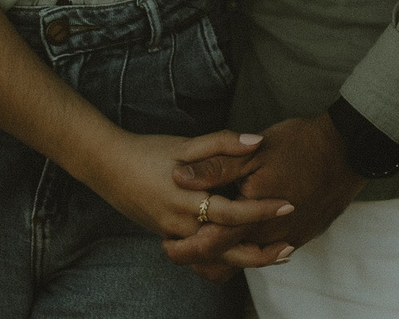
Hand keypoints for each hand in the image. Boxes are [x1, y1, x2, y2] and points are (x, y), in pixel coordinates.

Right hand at [85, 129, 294, 242]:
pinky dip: (224, 255)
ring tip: (275, 254)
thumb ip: (222, 142)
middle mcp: (181, 224)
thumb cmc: (148, 151)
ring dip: (246, 257)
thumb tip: (257, 141)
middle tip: (290, 247)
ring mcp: (173, 235)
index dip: (261, 210)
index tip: (288, 205)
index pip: (231, 212)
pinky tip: (243, 250)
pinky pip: (200, 253)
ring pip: (214, 256)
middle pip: (226, 248)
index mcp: (187, 199)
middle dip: (260, 252)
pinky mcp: (169, 237)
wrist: (107, 167)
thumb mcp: (185, 143)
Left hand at [164, 111, 365, 274]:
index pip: (210, 243)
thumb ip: (216, 166)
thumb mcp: (254, 150)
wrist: (349, 150)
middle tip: (174, 250)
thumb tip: (178, 176)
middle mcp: (271, 235)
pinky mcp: (303, 234)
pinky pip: (271, 252)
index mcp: (252, 215)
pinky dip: (251, 251)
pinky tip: (242, 240)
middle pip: (228, 257)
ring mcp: (289, 238)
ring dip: (224, 256)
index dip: (185, 247)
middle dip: (199, 257)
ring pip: (249, 257)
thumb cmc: (300, 145)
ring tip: (202, 248)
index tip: (165, 244)